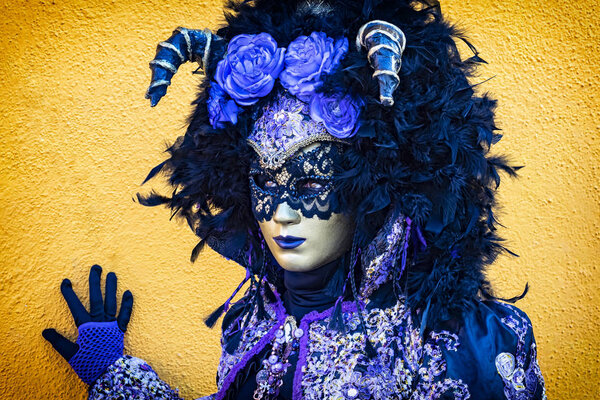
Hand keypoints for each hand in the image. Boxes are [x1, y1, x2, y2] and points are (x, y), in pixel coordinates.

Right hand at [42, 264, 132, 384]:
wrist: (108, 373)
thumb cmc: (89, 363)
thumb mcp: (70, 354)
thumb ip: (58, 341)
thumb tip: (45, 331)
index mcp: (86, 326)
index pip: (75, 305)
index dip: (69, 293)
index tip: (65, 281)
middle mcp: (100, 321)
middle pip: (97, 297)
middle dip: (95, 281)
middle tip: (96, 267)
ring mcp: (111, 324)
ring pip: (111, 301)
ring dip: (112, 287)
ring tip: (112, 274)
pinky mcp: (120, 329)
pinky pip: (126, 314)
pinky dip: (128, 303)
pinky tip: (129, 292)